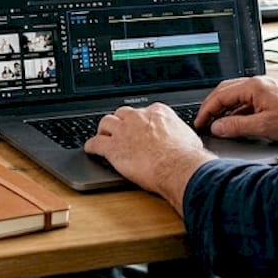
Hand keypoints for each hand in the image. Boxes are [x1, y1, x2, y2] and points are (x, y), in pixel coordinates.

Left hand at [84, 104, 214, 212]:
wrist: (177, 167)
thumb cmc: (186, 155)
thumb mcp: (188, 136)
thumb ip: (179, 133)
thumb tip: (184, 139)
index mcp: (156, 112)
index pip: (142, 111)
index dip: (137, 121)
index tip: (137, 127)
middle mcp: (138, 117)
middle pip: (122, 113)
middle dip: (119, 122)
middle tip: (119, 131)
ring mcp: (123, 131)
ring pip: (105, 123)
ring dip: (103, 130)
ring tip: (102, 136)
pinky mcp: (112, 147)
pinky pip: (95, 143)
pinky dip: (91, 146)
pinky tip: (90, 149)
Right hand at [195, 76, 277, 141]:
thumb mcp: (264, 126)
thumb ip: (237, 126)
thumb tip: (217, 127)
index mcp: (254, 86)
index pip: (221, 95)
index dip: (207, 110)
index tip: (200, 122)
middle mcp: (258, 83)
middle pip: (225, 91)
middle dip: (212, 106)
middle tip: (203, 121)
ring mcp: (264, 89)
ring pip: (235, 95)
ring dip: (223, 108)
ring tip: (215, 123)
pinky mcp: (270, 96)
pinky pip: (246, 100)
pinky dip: (236, 111)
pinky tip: (234, 122)